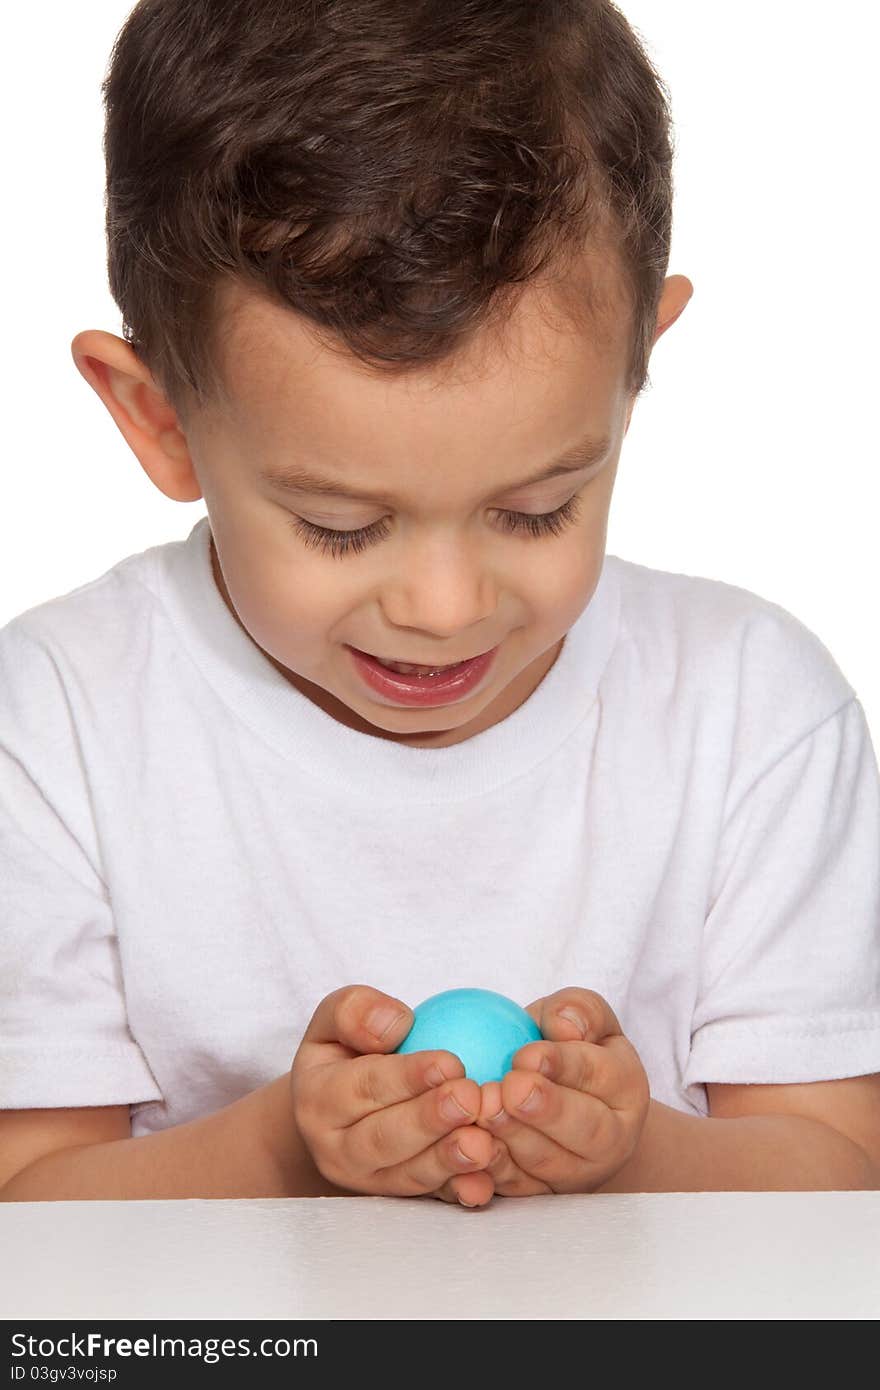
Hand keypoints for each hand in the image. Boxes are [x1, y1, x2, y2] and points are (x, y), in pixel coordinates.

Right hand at [290, 984, 499, 1201]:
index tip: (450, 1062)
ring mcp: (368, 1181)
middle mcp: (337, 1149)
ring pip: (409, 1175)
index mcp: (319, 1100)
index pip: (363, 1087)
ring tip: (484, 1143)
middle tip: (470, 1099)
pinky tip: (485, 1182)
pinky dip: (459, 1192)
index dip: (406, 1077)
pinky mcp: (400, 1199)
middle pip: (384, 1139)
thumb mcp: (338, 1018)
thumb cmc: (351, 1048)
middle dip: (429, 1121)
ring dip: (447, 1161)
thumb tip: (394, 1024)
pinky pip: (432, 1199)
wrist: (345, 1108)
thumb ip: (355, 1011)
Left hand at [473, 988, 649, 1195]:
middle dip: (546, 1112)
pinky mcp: (541, 1194)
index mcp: (625, 1087)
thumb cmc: (567, 1045)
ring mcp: (577, 1172)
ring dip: (512, 1141)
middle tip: (508, 1091)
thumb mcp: (584, 1017)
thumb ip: (579, 1011)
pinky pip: (515, 1188)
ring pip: (547, 1164)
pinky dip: (489, 1172)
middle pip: (586, 1131)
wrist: (562, 1099)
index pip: (599, 1075)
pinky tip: (464, 1147)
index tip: (525, 1055)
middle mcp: (612, 1138)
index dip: (563, 1065)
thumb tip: (565, 1024)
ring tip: (482, 1112)